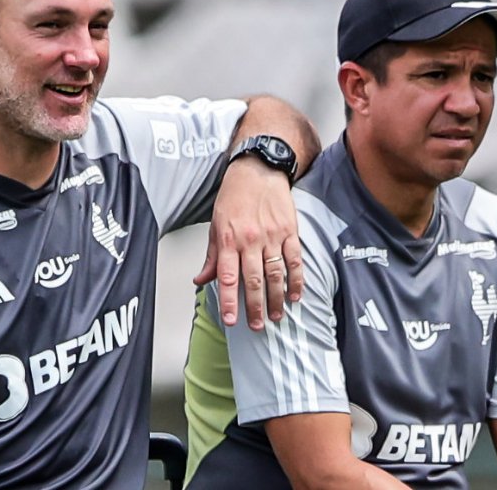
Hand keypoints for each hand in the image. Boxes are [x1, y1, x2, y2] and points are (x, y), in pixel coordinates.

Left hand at [193, 157, 302, 330]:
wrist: (258, 170)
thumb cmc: (234, 196)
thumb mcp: (216, 225)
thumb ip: (212, 256)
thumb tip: (200, 280)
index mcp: (228, 239)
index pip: (227, 277)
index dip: (229, 301)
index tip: (231, 320)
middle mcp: (249, 240)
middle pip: (253, 280)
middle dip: (255, 307)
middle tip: (256, 326)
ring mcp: (271, 236)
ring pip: (275, 274)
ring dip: (275, 299)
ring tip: (275, 316)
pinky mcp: (289, 231)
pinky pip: (294, 260)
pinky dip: (296, 280)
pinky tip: (295, 295)